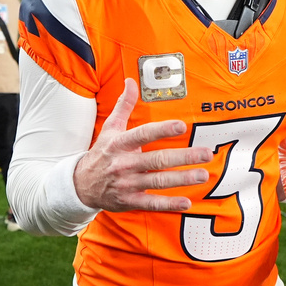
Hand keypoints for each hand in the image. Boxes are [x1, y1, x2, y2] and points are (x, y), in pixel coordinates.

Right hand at [73, 78, 212, 211]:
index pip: (143, 134)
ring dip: (182, 179)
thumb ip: (123, 105)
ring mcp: (127, 184)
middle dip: (183, 157)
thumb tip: (131, 81)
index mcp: (119, 144)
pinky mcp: (129, 201)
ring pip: (158, 181)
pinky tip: (186, 202)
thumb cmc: (102, 153)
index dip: (162, 130)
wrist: (80, 185)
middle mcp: (124, 164)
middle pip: (157, 160)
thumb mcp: (110, 128)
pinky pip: (151, 203)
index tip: (181, 125)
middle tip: (206, 154)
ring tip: (202, 175)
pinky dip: (169, 204)